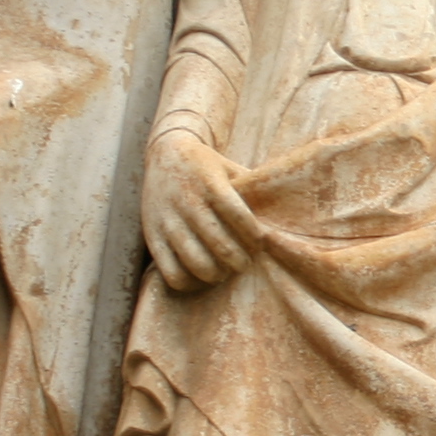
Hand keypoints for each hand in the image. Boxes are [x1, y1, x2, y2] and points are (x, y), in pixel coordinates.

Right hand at [144, 130, 251, 291]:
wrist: (164, 153)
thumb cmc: (206, 166)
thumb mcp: (230, 167)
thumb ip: (253, 188)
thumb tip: (283, 212)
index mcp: (211, 185)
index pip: (240, 218)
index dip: (255, 237)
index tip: (259, 244)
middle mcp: (188, 203)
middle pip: (221, 246)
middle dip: (240, 262)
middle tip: (244, 262)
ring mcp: (168, 222)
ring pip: (196, 263)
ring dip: (217, 274)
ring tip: (223, 271)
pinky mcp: (152, 237)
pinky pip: (172, 272)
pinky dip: (189, 282)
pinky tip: (199, 276)